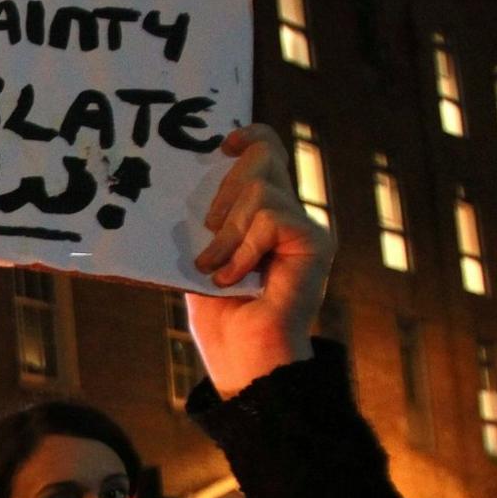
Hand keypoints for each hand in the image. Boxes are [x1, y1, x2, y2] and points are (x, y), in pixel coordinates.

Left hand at [188, 123, 334, 396]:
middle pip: (264, 156)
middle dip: (223, 188)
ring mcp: (305, 228)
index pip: (268, 155)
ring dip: (226, 232)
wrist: (245, 361)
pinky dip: (242, 248)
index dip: (250, 137)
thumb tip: (181, 185)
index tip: (222, 144)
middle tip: (208, 233)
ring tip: (216, 268)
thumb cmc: (223, 321)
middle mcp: (290, 216)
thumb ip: (205, 226)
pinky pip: (269, 218)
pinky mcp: (315, 242)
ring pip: (259, 190)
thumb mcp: (202, 261)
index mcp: (265, 216)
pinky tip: (234, 277)